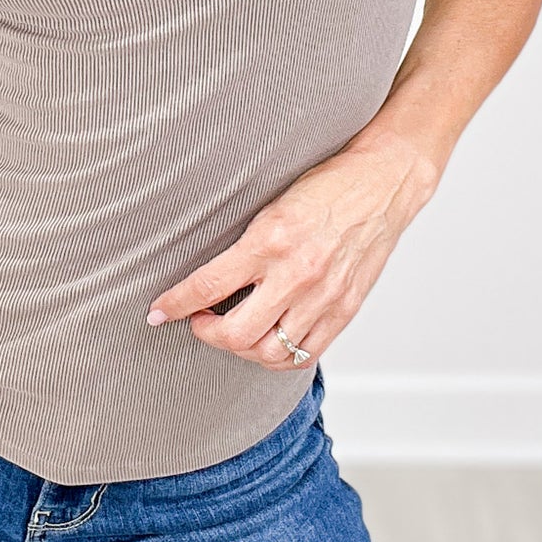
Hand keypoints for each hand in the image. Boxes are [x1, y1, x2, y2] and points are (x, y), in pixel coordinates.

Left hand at [145, 125, 440, 367]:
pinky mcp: (344, 311)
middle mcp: (297, 273)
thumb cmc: (328, 186)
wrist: (383, 184)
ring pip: (268, 352)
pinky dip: (277, 357)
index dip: (176, 304)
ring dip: (240, 349)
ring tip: (232, 331)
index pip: (208, 285)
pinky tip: (266, 342)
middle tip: (198, 320)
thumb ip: (245, 244)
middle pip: (236, 334)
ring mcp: (323, 297)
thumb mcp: (272, 203)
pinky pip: (304, 355)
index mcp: (271, 240)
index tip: (158, 312)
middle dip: (206, 333)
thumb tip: (206, 277)